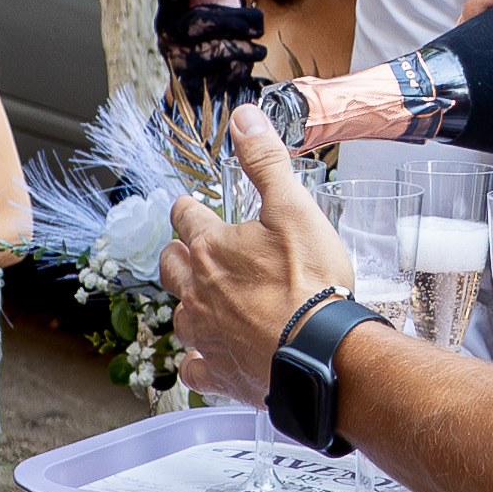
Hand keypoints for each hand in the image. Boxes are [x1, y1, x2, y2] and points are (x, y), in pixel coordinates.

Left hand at [158, 105, 357, 410]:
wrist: (321, 353)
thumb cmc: (311, 284)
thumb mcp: (294, 209)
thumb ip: (265, 162)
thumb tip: (244, 119)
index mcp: (212, 248)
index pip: (187, 216)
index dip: (189, 209)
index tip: (189, 207)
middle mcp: (198, 290)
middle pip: (171, 265)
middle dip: (179, 253)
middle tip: (191, 250)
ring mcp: (204, 333)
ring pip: (178, 315)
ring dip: (188, 304)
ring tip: (204, 301)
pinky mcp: (217, 372)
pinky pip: (193, 365)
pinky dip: (198, 358)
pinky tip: (208, 356)